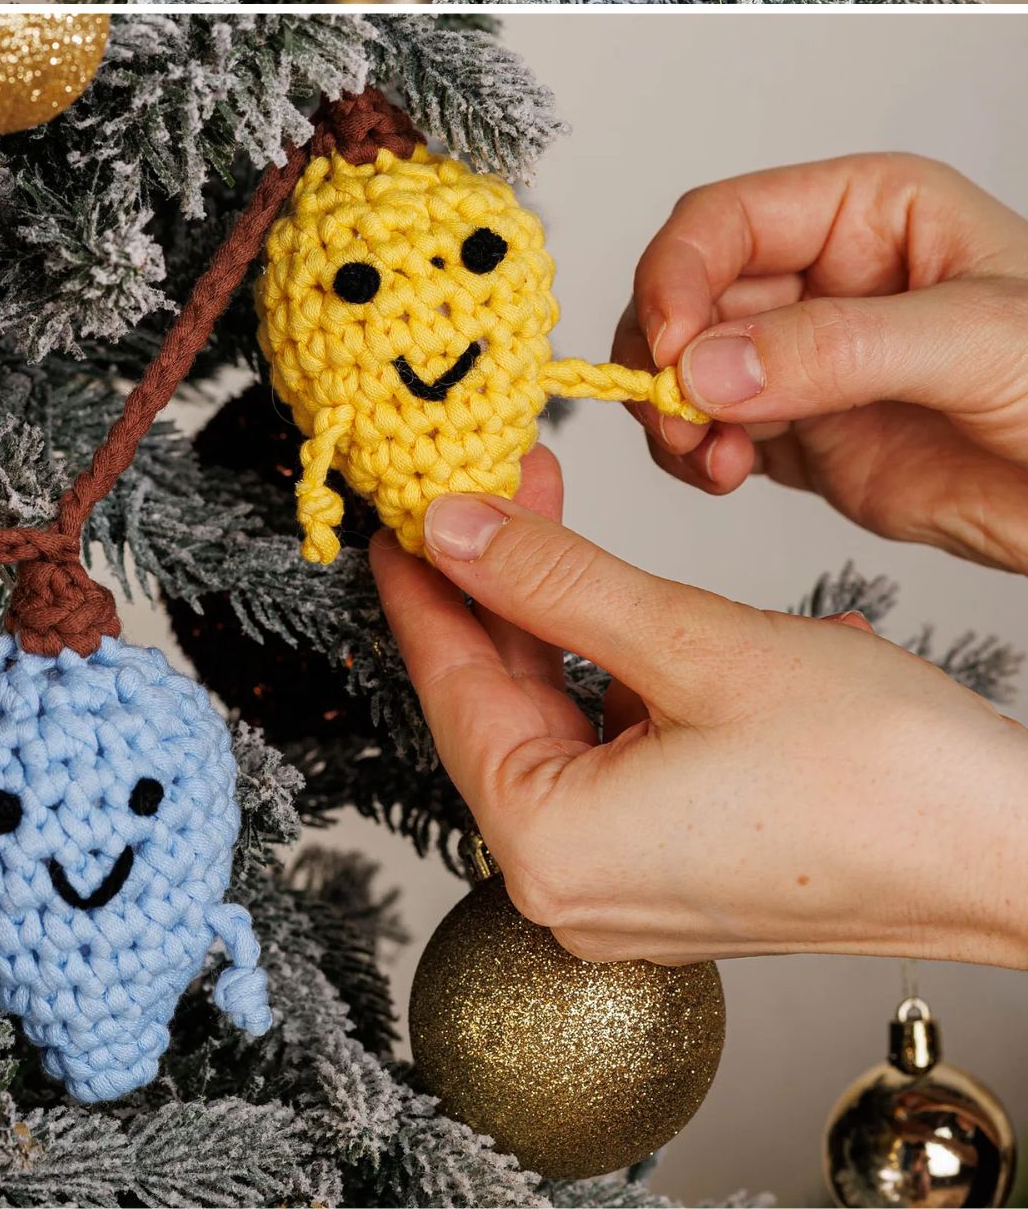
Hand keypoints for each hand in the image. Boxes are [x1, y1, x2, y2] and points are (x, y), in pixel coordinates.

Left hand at [371, 450, 1027, 966]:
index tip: (402, 500)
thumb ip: (557, 581)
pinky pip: (611, 757)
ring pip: (557, 722)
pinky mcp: (678, 874)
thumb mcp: (692, 643)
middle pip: (497, 704)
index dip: (424, 577)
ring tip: (562, 515)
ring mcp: (627, 893)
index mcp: (552, 849)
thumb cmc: (878, 773)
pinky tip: (637, 606)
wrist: (1007, 851)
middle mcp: (572, 892)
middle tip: (501, 477)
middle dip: (498, 584)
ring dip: (560, 618)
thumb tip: (455, 529)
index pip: (448, 684)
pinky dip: (615, 674)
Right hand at [618, 153, 1027, 572]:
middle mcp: (827, 281)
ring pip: (693, 370)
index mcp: (868, 213)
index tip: (669, 338)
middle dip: (668, 353)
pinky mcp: (813, 442)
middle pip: (695, 295)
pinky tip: (720, 474)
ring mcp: (814, 363)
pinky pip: (721, 436)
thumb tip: (712, 364)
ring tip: (701, 455)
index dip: (681, 271)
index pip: (732, 219)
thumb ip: (839, 347)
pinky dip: (699, 456)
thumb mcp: (974, 341)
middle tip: (674, 413)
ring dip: (675, 411)